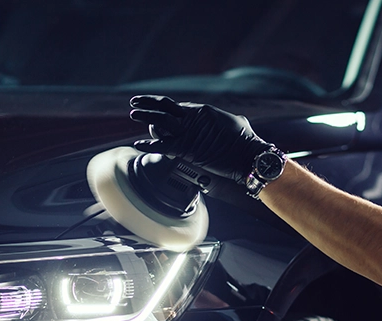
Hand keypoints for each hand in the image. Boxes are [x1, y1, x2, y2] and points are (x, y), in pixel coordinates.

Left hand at [129, 95, 272, 184]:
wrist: (248, 156)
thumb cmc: (245, 141)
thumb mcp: (235, 122)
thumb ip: (224, 120)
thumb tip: (230, 120)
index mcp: (202, 110)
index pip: (176, 105)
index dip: (161, 103)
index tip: (151, 103)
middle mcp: (192, 118)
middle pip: (164, 108)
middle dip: (147, 103)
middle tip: (134, 102)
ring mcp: (188, 132)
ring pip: (159, 122)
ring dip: (144, 117)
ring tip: (133, 114)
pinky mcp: (186, 148)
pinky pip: (162, 145)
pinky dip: (149, 145)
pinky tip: (138, 145)